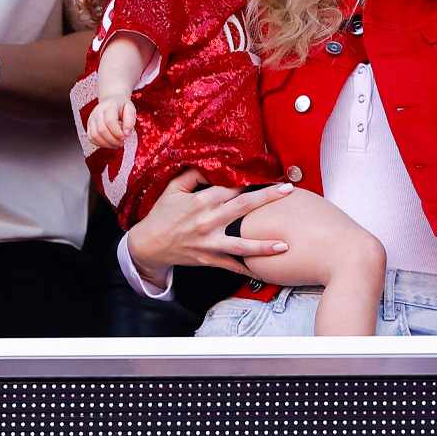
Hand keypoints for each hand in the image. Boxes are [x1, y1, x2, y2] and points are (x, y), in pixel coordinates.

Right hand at [88, 95, 135, 148]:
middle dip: (113, 140)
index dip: (117, 132)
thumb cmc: (121, 107)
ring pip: (95, 136)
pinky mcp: (89, 126)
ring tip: (116, 144)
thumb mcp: (130, 109)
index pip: (110, 121)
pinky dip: (100, 144)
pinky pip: (91, 138)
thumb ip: (130, 121)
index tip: (125, 137)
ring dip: (107, 144)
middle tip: (121, 142)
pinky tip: (109, 143)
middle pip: (101, 130)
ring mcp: (91, 119)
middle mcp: (98, 112)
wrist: (112, 102)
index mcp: (109, 106)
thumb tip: (126, 133)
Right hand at [126, 168, 293, 284]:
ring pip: (241, 244)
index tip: (269, 175)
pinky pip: (231, 265)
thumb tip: (212, 164)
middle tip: (288, 191)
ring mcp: (209, 242)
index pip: (231, 187)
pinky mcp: (208, 259)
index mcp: (201, 200)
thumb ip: (192, 175)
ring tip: (285, 245)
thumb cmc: (162, 214)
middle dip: (267, 198)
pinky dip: (246, 269)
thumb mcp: (173, 189)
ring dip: (263, 245)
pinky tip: (263, 271)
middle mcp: (208, 220)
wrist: (149, 244)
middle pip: (243, 207)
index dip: (251, 180)